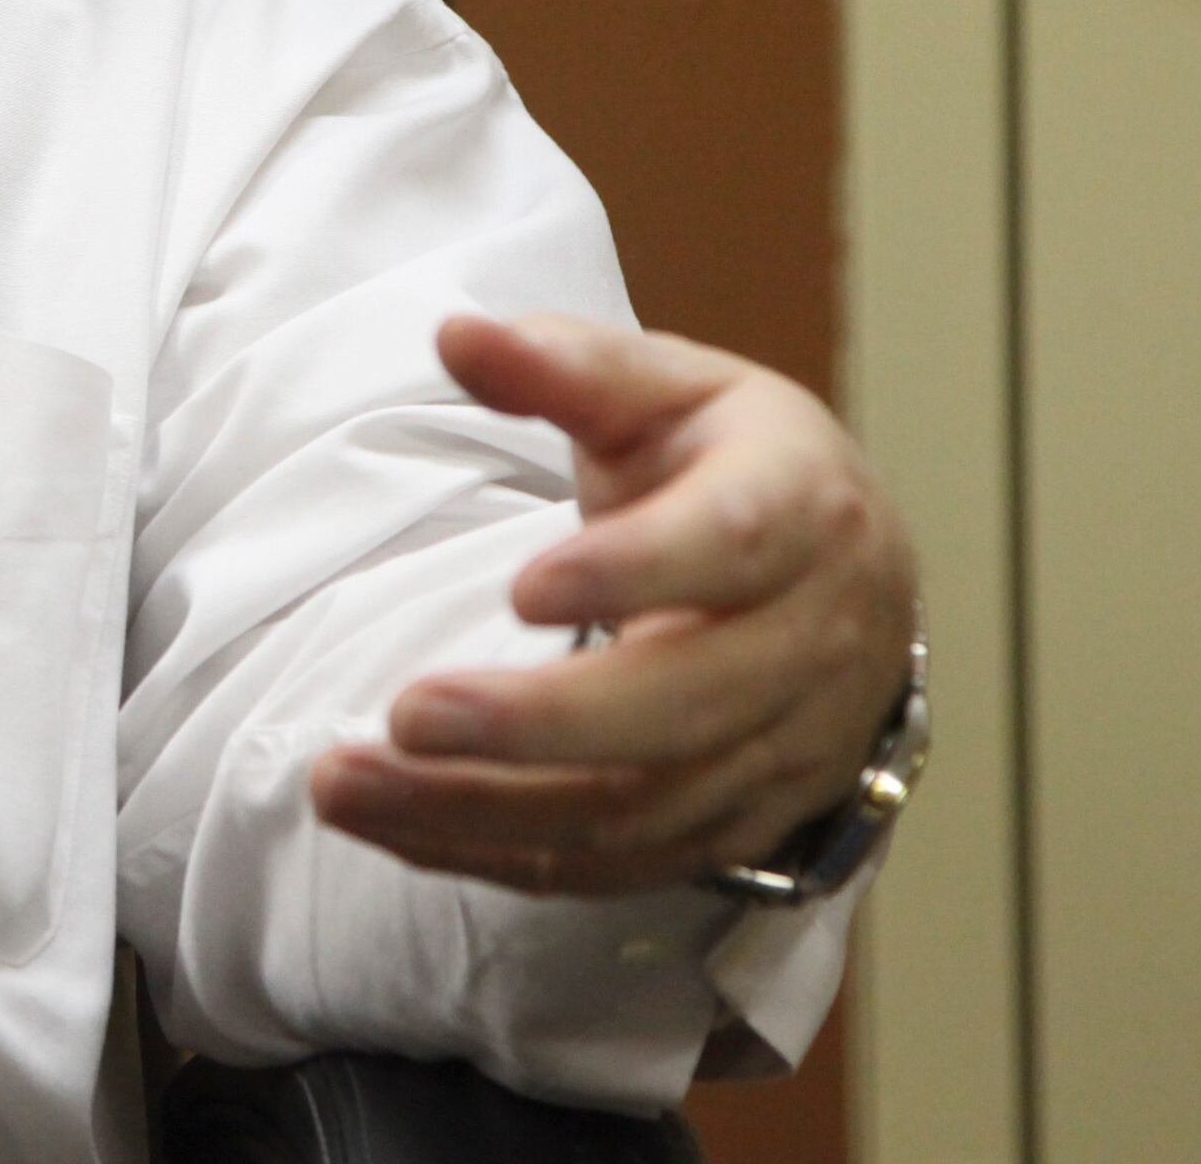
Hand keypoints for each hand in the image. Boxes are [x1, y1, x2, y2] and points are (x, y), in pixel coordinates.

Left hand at [308, 314, 917, 897]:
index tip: (518, 590)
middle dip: (536, 725)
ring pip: (640, 805)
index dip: (634, 572)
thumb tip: (456, 334)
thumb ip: (564, 365)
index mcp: (803, 509)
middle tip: (406, 713)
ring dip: (485, 808)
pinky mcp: (738, 826)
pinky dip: (502, 856)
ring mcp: (783, 751)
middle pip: (683, 705)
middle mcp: (812, 642)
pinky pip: (619, 865)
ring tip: (349, 782)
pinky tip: (400, 828)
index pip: (731, 546)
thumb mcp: (668, 389)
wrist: (850, 579)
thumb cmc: (736, 466)